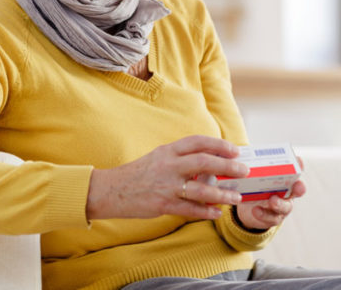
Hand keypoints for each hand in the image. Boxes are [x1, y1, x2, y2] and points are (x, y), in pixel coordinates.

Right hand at [86, 135, 248, 220]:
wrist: (112, 189)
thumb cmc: (137, 173)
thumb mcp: (158, 158)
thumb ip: (180, 159)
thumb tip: (208, 165)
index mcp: (167, 151)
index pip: (197, 142)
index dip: (218, 145)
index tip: (234, 149)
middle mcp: (168, 165)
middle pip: (204, 162)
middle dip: (227, 166)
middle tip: (243, 170)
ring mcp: (166, 185)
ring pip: (200, 189)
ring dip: (221, 193)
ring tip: (235, 196)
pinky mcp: (163, 204)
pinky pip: (190, 209)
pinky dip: (205, 212)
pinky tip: (216, 213)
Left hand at [234, 158, 306, 229]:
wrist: (249, 209)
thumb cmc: (254, 187)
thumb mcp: (253, 176)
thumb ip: (250, 166)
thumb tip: (238, 152)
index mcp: (282, 179)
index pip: (294, 171)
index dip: (298, 166)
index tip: (298, 161)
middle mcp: (286, 193)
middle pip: (297, 190)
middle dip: (299, 188)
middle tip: (297, 186)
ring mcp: (281, 207)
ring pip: (285, 206)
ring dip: (280, 203)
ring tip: (272, 201)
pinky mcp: (272, 218)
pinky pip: (270, 217)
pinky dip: (263, 214)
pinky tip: (256, 210)